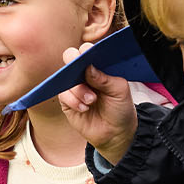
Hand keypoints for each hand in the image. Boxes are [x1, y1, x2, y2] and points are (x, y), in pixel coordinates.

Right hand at [58, 42, 138, 163]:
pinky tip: (84, 108)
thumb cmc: (120, 109)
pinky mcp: (67, 102)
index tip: (86, 52)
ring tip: (92, 100)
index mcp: (99, 66)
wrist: (115, 133)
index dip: (86, 50)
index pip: (88, 51)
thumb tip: (88, 67)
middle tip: (78, 67)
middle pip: (70, 57)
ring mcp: (74, 87)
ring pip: (66, 78)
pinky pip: (63, 95)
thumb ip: (105, 78)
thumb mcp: (120, 92)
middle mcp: (84, 74)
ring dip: (79, 89)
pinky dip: (74, 101)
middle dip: (72, 60)